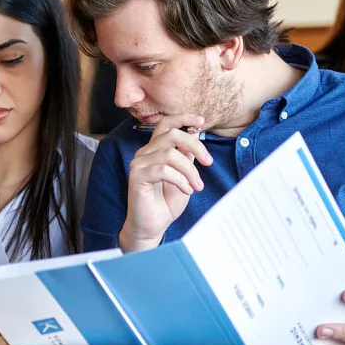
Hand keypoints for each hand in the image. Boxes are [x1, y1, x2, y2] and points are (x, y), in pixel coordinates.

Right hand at [119, 114, 212, 252]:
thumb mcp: (184, 176)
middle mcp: (145, 153)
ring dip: (190, 170)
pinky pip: (163, 170)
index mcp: (155, 149)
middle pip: (171, 134)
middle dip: (195, 145)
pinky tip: (186, 191)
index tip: (201, 121)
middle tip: (208, 162)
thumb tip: (196, 137)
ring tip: (197, 186)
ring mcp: (139, 164)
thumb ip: (187, 157)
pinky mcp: (137, 177)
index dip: (183, 118)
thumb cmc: (166, 203)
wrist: (152, 226)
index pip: (166, 124)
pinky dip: (180, 180)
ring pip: (170, 154)